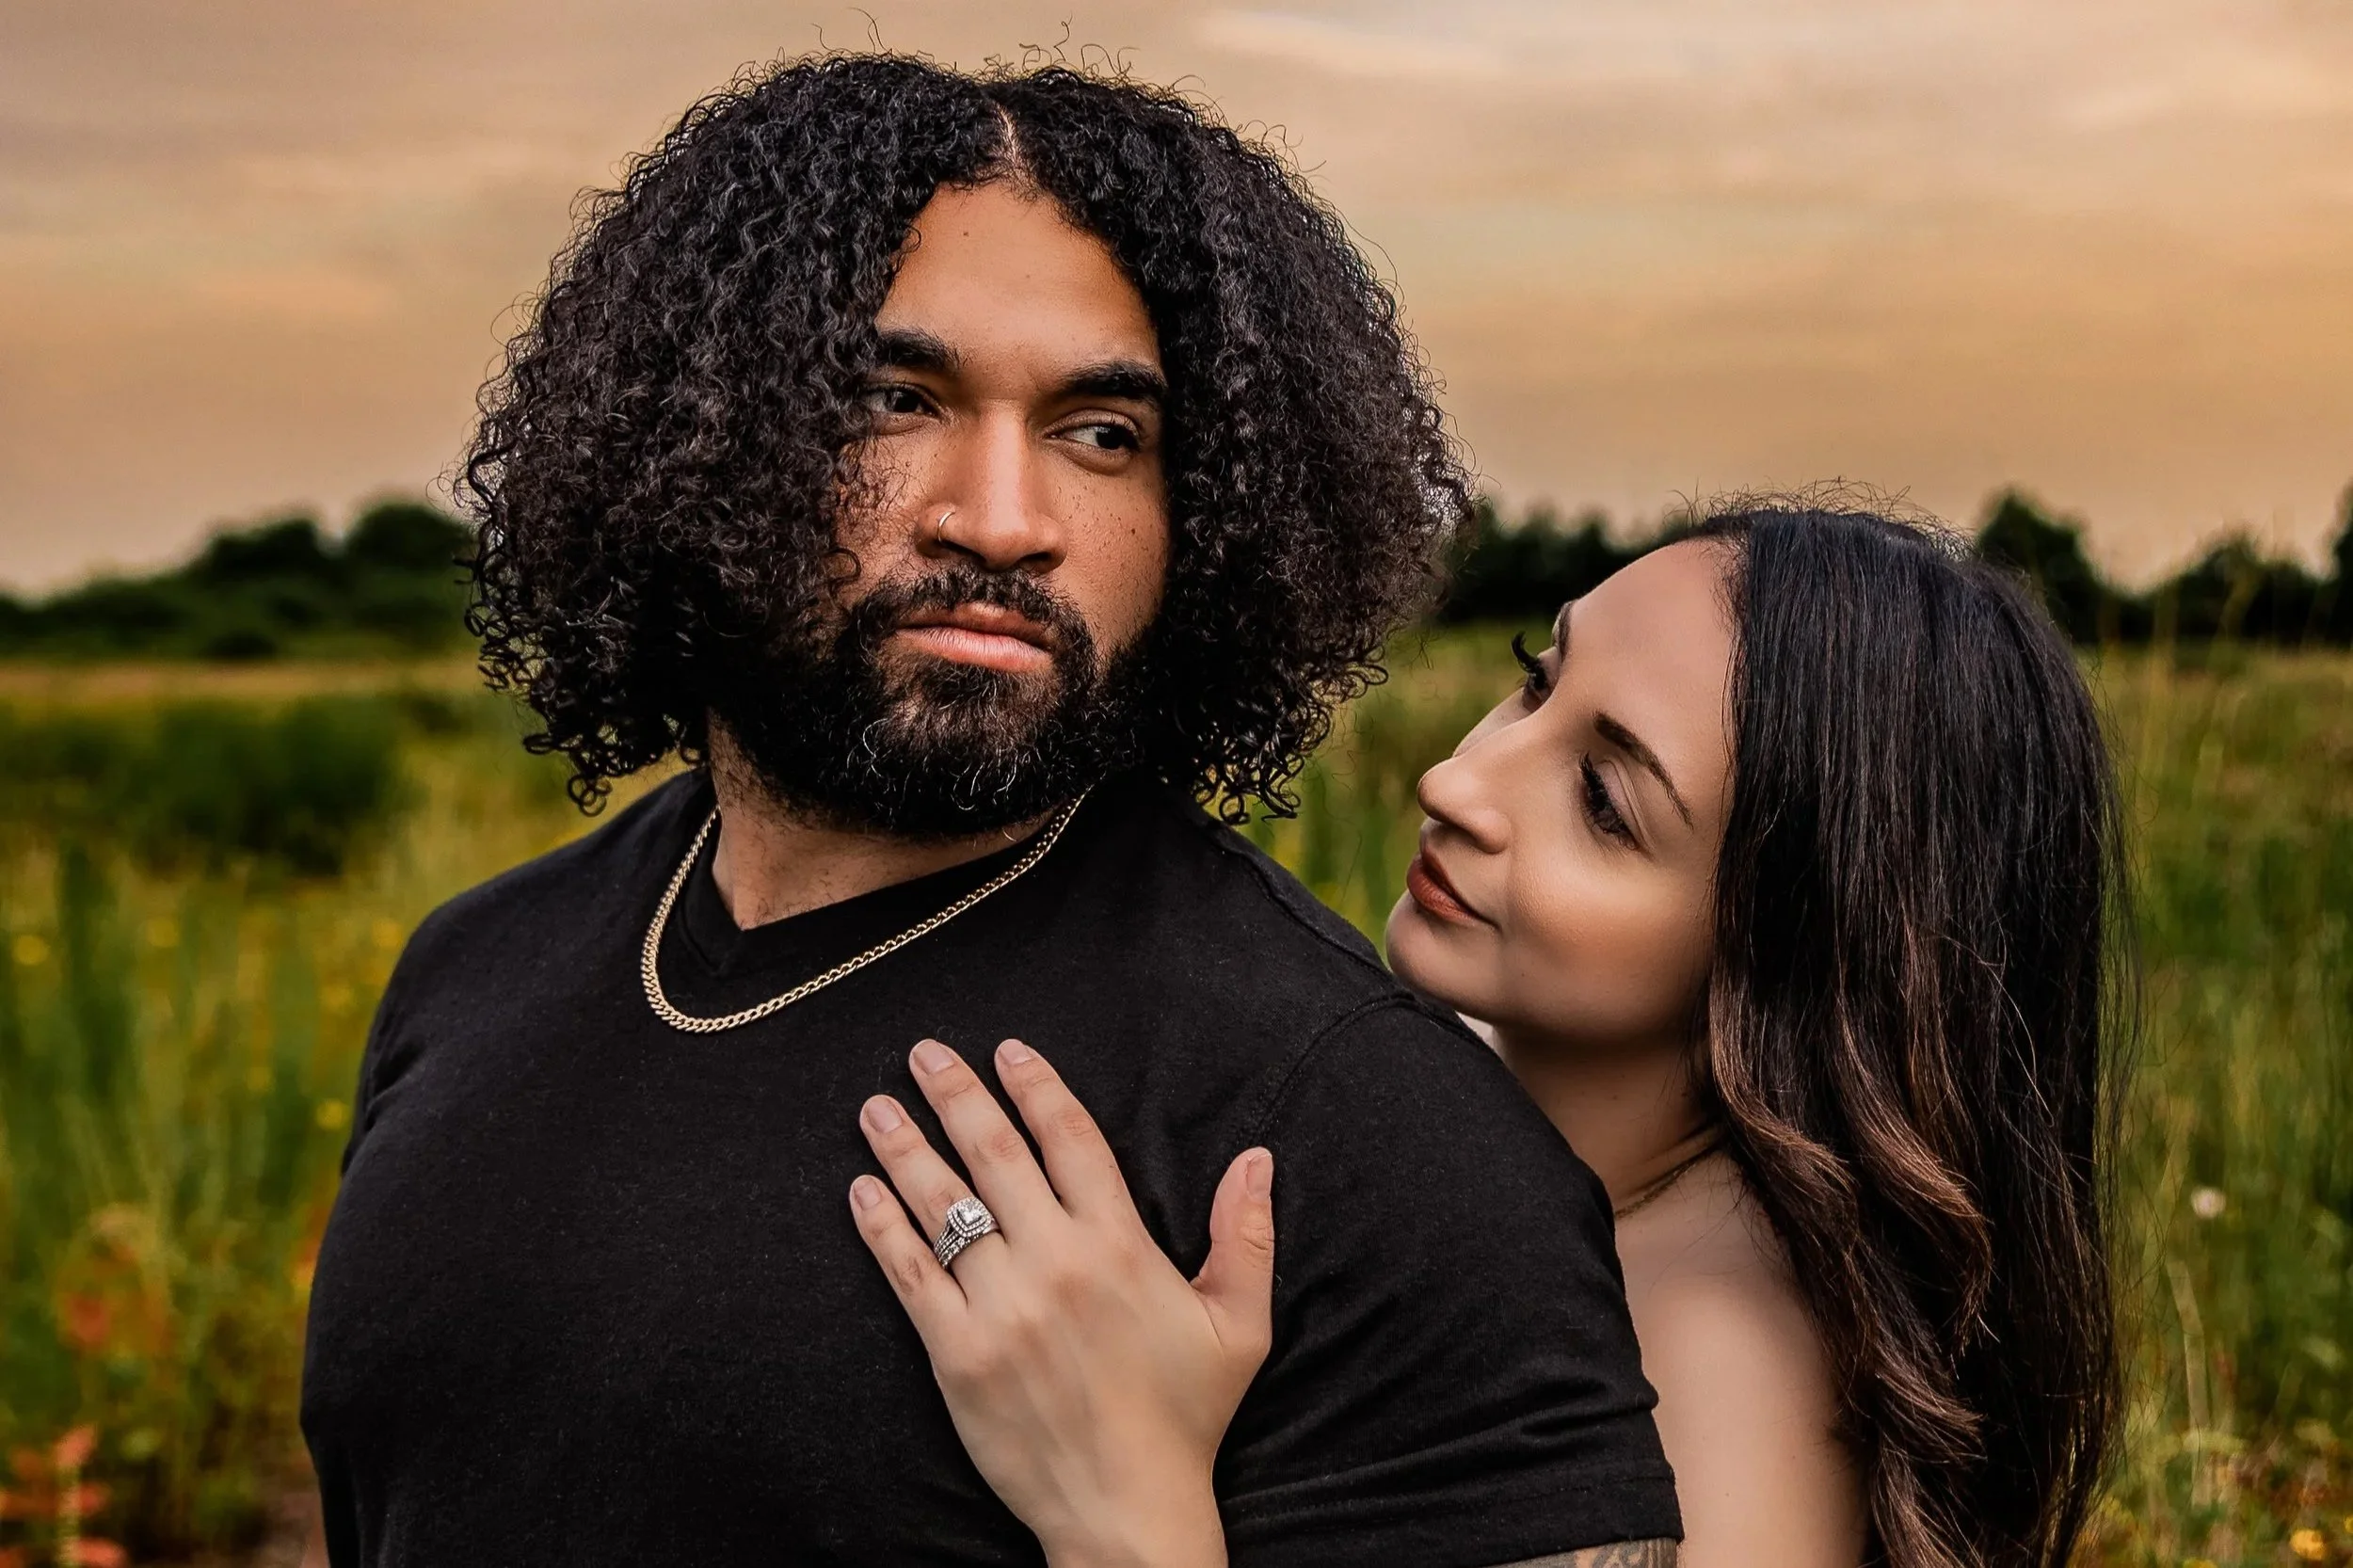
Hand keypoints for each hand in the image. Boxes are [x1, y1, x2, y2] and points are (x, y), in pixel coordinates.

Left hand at [848, 1037, 1275, 1567]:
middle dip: (955, 1095)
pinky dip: (883, 1228)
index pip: (1071, 1140)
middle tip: (924, 1053)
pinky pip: (910, 1275)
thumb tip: (1257, 1158)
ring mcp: (1000, 1307)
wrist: (1125, 1508)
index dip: (1037, 1088)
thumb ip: (1246, 1235)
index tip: (1008, 1050)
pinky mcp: (956, 1354)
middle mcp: (1056, 1263)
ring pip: (944, 1205)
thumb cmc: (1186, 1418)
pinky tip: (862, 1190)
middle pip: (994, 1155)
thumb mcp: (1239, 1326)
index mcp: (1120, 1247)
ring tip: (876, 1107)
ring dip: (906, 1148)